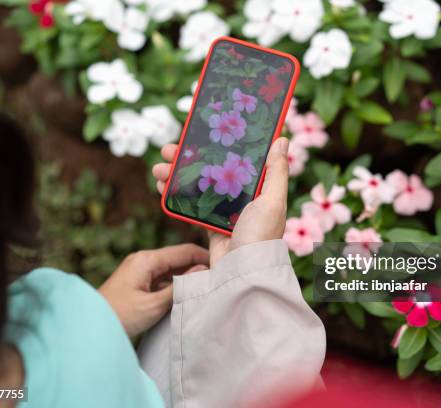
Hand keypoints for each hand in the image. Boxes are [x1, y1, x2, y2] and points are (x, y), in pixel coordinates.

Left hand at [98, 244, 208, 336]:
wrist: (90, 328)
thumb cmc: (120, 316)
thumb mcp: (153, 304)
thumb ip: (179, 287)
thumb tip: (202, 270)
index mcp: (146, 259)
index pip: (184, 251)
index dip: (204, 257)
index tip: (222, 267)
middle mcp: (143, 260)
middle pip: (178, 259)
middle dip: (197, 268)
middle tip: (216, 281)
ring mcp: (140, 271)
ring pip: (171, 270)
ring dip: (186, 278)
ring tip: (204, 289)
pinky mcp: (138, 282)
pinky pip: (162, 279)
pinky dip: (174, 286)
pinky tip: (185, 296)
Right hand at [153, 138, 288, 265]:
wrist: (241, 273)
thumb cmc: (260, 236)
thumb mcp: (272, 201)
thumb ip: (276, 171)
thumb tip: (282, 139)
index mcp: (258, 188)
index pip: (238, 159)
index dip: (221, 145)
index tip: (202, 131)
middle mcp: (242, 197)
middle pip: (212, 168)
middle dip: (189, 157)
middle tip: (169, 149)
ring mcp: (224, 210)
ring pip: (197, 184)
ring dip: (176, 173)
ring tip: (159, 167)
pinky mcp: (209, 224)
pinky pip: (190, 204)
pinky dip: (175, 193)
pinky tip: (162, 185)